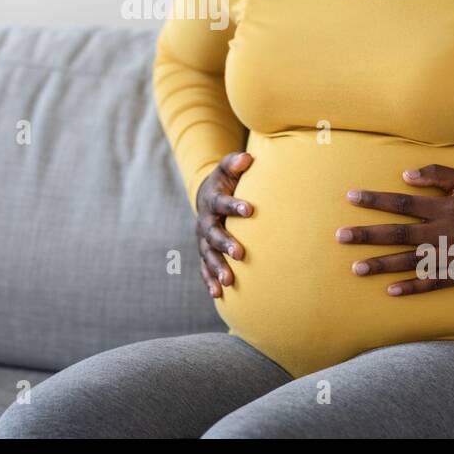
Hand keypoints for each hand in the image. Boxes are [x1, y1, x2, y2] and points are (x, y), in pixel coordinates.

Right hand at [195, 151, 253, 296]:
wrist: (208, 197)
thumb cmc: (226, 181)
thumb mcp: (228, 169)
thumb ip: (236, 162)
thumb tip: (248, 158)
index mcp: (211, 200)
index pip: (222, 202)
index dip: (235, 206)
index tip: (250, 210)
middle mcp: (204, 222)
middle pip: (213, 234)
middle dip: (225, 244)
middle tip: (240, 253)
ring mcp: (203, 240)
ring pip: (208, 256)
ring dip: (217, 268)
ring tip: (229, 282)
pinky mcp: (205, 253)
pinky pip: (204, 269)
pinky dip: (209, 281)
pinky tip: (218, 295)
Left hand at [336, 163, 453, 295]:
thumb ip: (436, 174)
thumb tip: (405, 175)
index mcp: (443, 208)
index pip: (402, 203)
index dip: (375, 200)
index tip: (351, 197)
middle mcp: (443, 232)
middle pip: (399, 234)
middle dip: (368, 235)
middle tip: (341, 237)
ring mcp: (449, 255)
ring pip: (410, 261)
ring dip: (382, 265)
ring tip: (357, 268)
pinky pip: (431, 282)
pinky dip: (412, 287)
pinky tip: (391, 290)